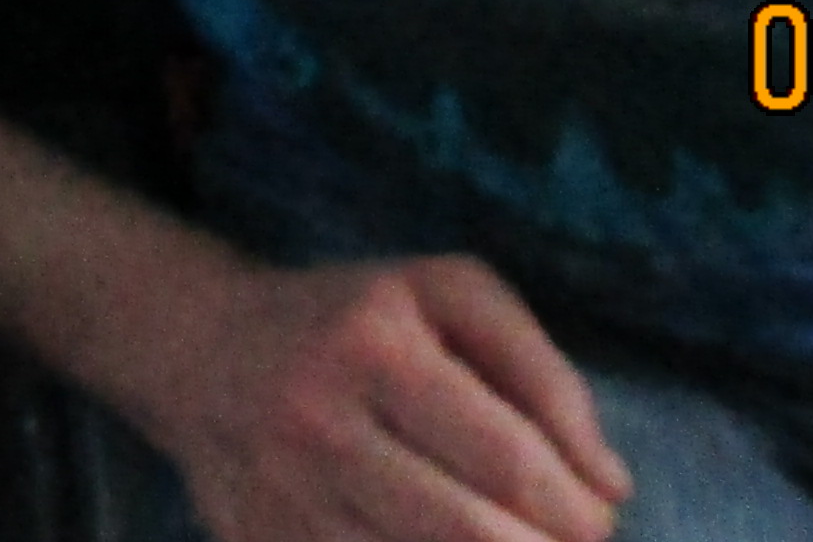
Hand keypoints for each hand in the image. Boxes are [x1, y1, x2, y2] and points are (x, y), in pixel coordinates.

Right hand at [116, 248, 629, 541]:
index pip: (506, 459)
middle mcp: (317, 422)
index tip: (600, 516)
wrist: (201, 348)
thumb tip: (611, 485)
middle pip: (469, 537)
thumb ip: (544, 377)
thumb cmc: (354, 318)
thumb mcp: (450, 294)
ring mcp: (282, 498)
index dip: (577, 509)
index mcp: (372, 344)